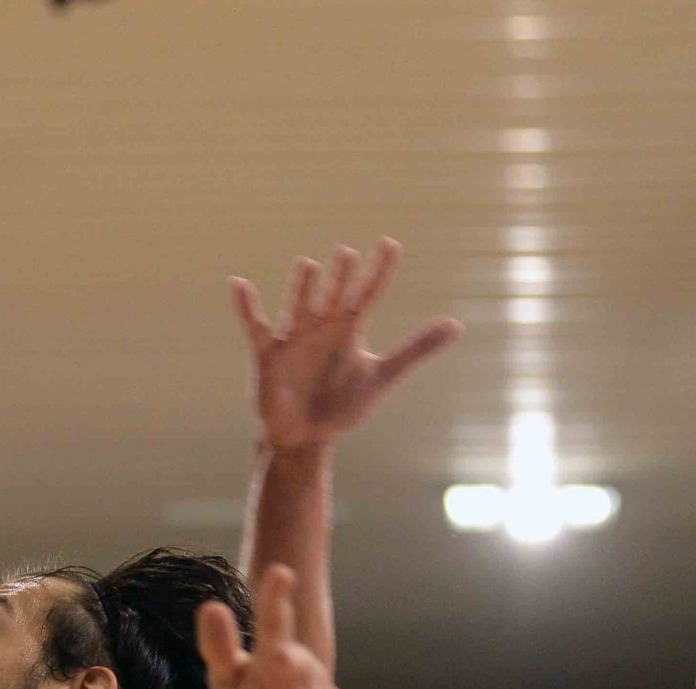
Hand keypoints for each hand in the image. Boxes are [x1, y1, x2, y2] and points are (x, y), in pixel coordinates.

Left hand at [196, 564, 359, 688]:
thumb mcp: (231, 679)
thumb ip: (219, 647)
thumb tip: (210, 605)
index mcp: (274, 659)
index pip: (271, 627)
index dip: (274, 601)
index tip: (279, 571)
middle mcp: (302, 679)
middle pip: (295, 670)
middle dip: (290, 663)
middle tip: (278, 655)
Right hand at [230, 238, 461, 454]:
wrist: (305, 438)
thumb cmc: (342, 407)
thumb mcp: (382, 377)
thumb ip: (416, 349)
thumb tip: (457, 325)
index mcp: (349, 329)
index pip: (368, 293)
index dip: (379, 271)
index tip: (390, 244)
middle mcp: (322, 326)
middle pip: (334, 296)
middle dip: (340, 278)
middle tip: (347, 254)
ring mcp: (294, 338)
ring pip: (300, 307)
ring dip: (304, 290)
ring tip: (311, 267)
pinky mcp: (269, 354)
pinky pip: (255, 326)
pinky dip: (246, 306)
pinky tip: (238, 283)